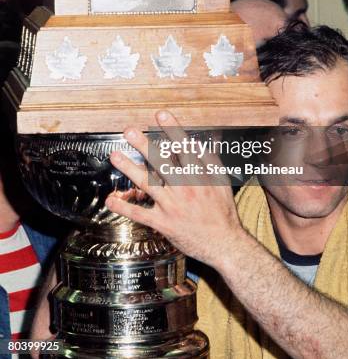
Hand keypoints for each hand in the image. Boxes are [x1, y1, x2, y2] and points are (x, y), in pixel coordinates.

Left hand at [105, 111, 242, 267]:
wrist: (224, 244)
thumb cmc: (223, 211)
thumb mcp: (222, 181)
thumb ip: (209, 159)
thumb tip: (196, 141)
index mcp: (199, 175)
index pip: (184, 147)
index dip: (172, 129)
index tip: (161, 115)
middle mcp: (185, 188)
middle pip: (161, 162)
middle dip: (144, 145)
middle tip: (129, 131)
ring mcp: (173, 205)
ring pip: (147, 183)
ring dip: (129, 168)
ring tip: (115, 156)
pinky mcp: (164, 223)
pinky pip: (141, 213)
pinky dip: (124, 207)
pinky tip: (111, 200)